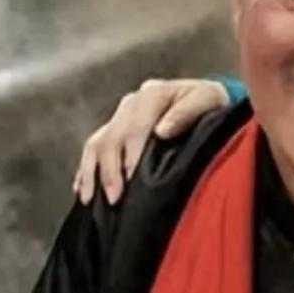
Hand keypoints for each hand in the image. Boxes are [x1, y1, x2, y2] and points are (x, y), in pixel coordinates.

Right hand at [72, 78, 229, 204]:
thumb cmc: (211, 102)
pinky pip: (93, 149)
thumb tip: (161, 131)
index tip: (132, 179)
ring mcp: (121, 116)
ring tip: (88, 199)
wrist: (207, 98)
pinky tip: (82, 189)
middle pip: (112, 137)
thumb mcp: (208, 100)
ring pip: (96, 143)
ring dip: (91, 172)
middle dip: (110, 169)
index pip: (136, 126)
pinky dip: (86, 169)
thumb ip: (186, 113)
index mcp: (154, 93)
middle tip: (115, 198)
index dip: (132, 153)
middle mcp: (132, 102)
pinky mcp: (115, 128)